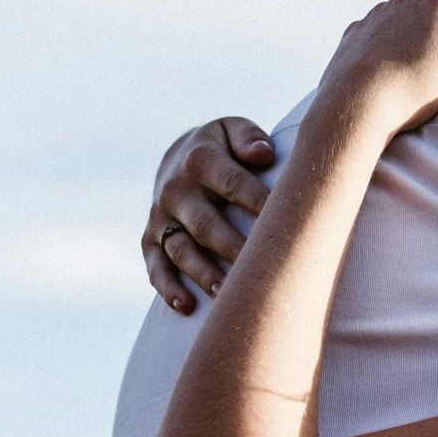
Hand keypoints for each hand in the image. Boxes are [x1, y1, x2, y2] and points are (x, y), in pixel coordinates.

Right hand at [144, 118, 274, 312]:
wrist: (178, 157)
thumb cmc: (223, 148)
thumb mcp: (232, 130)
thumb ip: (248, 138)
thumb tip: (263, 153)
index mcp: (201, 160)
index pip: (234, 184)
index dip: (260, 204)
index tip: (287, 225)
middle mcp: (177, 190)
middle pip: (206, 224)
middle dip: (232, 247)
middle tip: (260, 269)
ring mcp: (161, 217)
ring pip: (181, 249)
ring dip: (202, 273)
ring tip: (225, 293)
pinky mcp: (150, 239)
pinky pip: (155, 266)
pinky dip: (167, 287)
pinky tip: (185, 306)